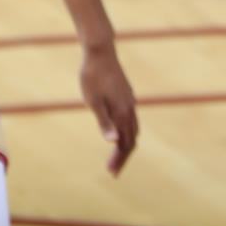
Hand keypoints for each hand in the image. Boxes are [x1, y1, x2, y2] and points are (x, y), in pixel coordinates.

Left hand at [79, 45, 138, 175]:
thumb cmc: (92, 77)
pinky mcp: (126, 95)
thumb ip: (104, 122)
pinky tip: (117, 132)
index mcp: (122, 112)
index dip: (119, 159)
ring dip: (126, 145)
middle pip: (132, 139)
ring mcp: (129, 101)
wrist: (100, 52)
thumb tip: (112, 142)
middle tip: (113, 172)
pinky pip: (131, 119)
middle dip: (123, 156)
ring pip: (133, 128)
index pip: (125, 143)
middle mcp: (130, 108)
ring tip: (116, 156)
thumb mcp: (93, 101)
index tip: (111, 173)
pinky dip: (126, 132)